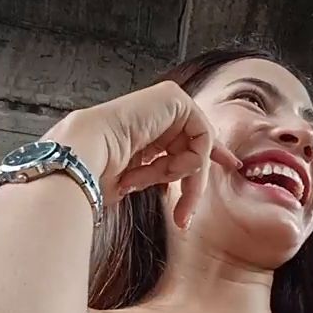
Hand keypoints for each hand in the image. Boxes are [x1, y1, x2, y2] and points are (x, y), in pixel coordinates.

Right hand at [48, 81, 240, 228]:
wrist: (81, 160)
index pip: (184, 141)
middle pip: (196, 147)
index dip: (209, 155)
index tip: (231, 166)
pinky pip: (201, 136)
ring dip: (183, 177)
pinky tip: (170, 168)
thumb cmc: (95, 177)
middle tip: (184, 215)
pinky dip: (191, 160)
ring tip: (158, 189)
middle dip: (194, 182)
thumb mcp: (135, 182)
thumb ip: (160, 177)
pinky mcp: (173, 98)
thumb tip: (181, 201)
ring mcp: (162, 104)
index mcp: (141, 133)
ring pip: (199, 147)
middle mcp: (153, 117)